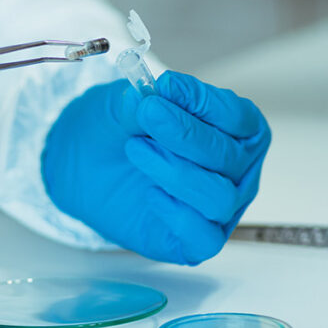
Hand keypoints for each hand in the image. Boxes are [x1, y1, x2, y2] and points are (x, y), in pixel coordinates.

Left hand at [43, 71, 270, 264]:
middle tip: (147, 114)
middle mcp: (238, 171)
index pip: (239, 118)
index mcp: (238, 131)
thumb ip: (144, 100)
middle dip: (185, 133)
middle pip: (229, 157)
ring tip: (136, 149)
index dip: (205, 102)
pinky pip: (204, 237)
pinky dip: (177, 214)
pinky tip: (150, 194)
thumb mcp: (126, 104)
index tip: (167, 86)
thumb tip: (156, 95)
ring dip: (176, 171)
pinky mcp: (196, 241)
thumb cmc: (121, 130)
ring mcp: (221, 209)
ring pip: (220, 197)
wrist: (87, 164)